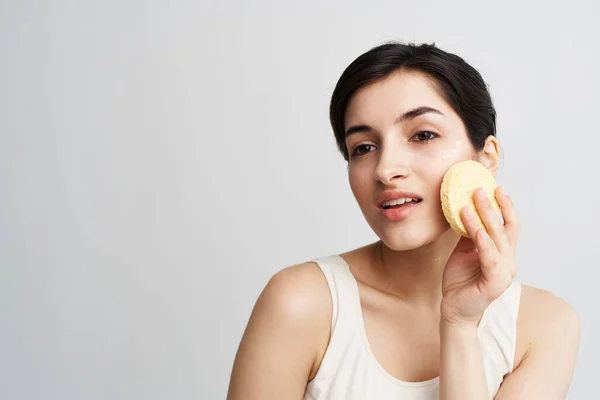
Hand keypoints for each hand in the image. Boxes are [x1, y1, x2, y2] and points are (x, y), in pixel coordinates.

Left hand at [441, 186, 518, 326]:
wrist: (453, 309)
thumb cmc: (460, 281)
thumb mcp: (463, 252)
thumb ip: (469, 234)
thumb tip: (464, 209)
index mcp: (503, 253)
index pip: (509, 225)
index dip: (505, 206)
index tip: (496, 187)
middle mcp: (508, 261)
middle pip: (504, 228)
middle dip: (492, 207)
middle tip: (479, 189)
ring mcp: (503, 273)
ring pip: (497, 240)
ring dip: (483, 219)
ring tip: (469, 203)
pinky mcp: (494, 283)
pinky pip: (490, 258)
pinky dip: (483, 242)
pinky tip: (474, 229)